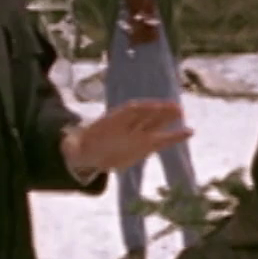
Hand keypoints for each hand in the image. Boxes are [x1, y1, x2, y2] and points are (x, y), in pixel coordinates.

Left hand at [63, 99, 191, 173]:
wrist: (94, 153)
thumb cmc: (86, 148)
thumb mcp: (77, 147)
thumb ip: (75, 146)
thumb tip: (68, 144)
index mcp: (114, 122)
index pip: (129, 112)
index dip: (139, 109)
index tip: (147, 106)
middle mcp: (129, 125)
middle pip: (145, 114)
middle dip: (157, 110)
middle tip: (171, 105)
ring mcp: (140, 133)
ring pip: (155, 122)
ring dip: (168, 116)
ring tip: (181, 111)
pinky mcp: (148, 144)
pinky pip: (164, 139)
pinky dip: (176, 136)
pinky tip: (189, 132)